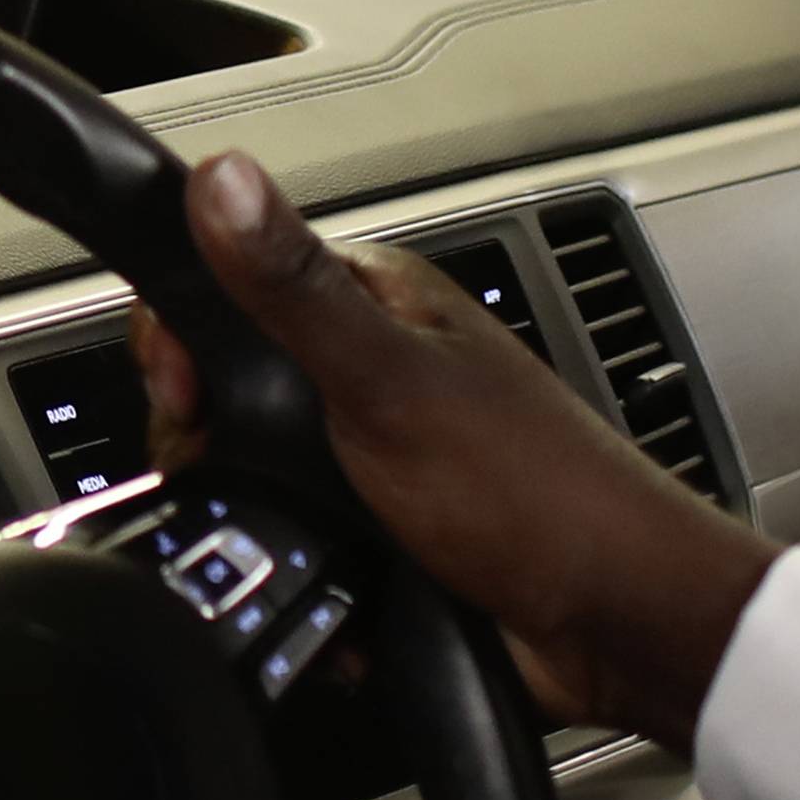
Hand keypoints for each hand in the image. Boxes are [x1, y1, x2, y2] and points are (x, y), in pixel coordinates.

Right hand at [124, 152, 775, 745]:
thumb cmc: (535, 492)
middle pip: (230, 388)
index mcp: (377, 303)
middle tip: (230, 482)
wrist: (618, 623)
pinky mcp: (382, 530)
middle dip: (211, 447)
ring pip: (257, 474)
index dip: (183, 338)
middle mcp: (375, 369)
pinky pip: (298, 543)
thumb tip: (221, 176)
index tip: (182, 397)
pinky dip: (296, 571)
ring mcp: (378, 453)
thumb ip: (293, 286)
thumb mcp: (390, 382)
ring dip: (254, 520)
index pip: (232, 281)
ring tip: (283, 547)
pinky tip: (318, 589)